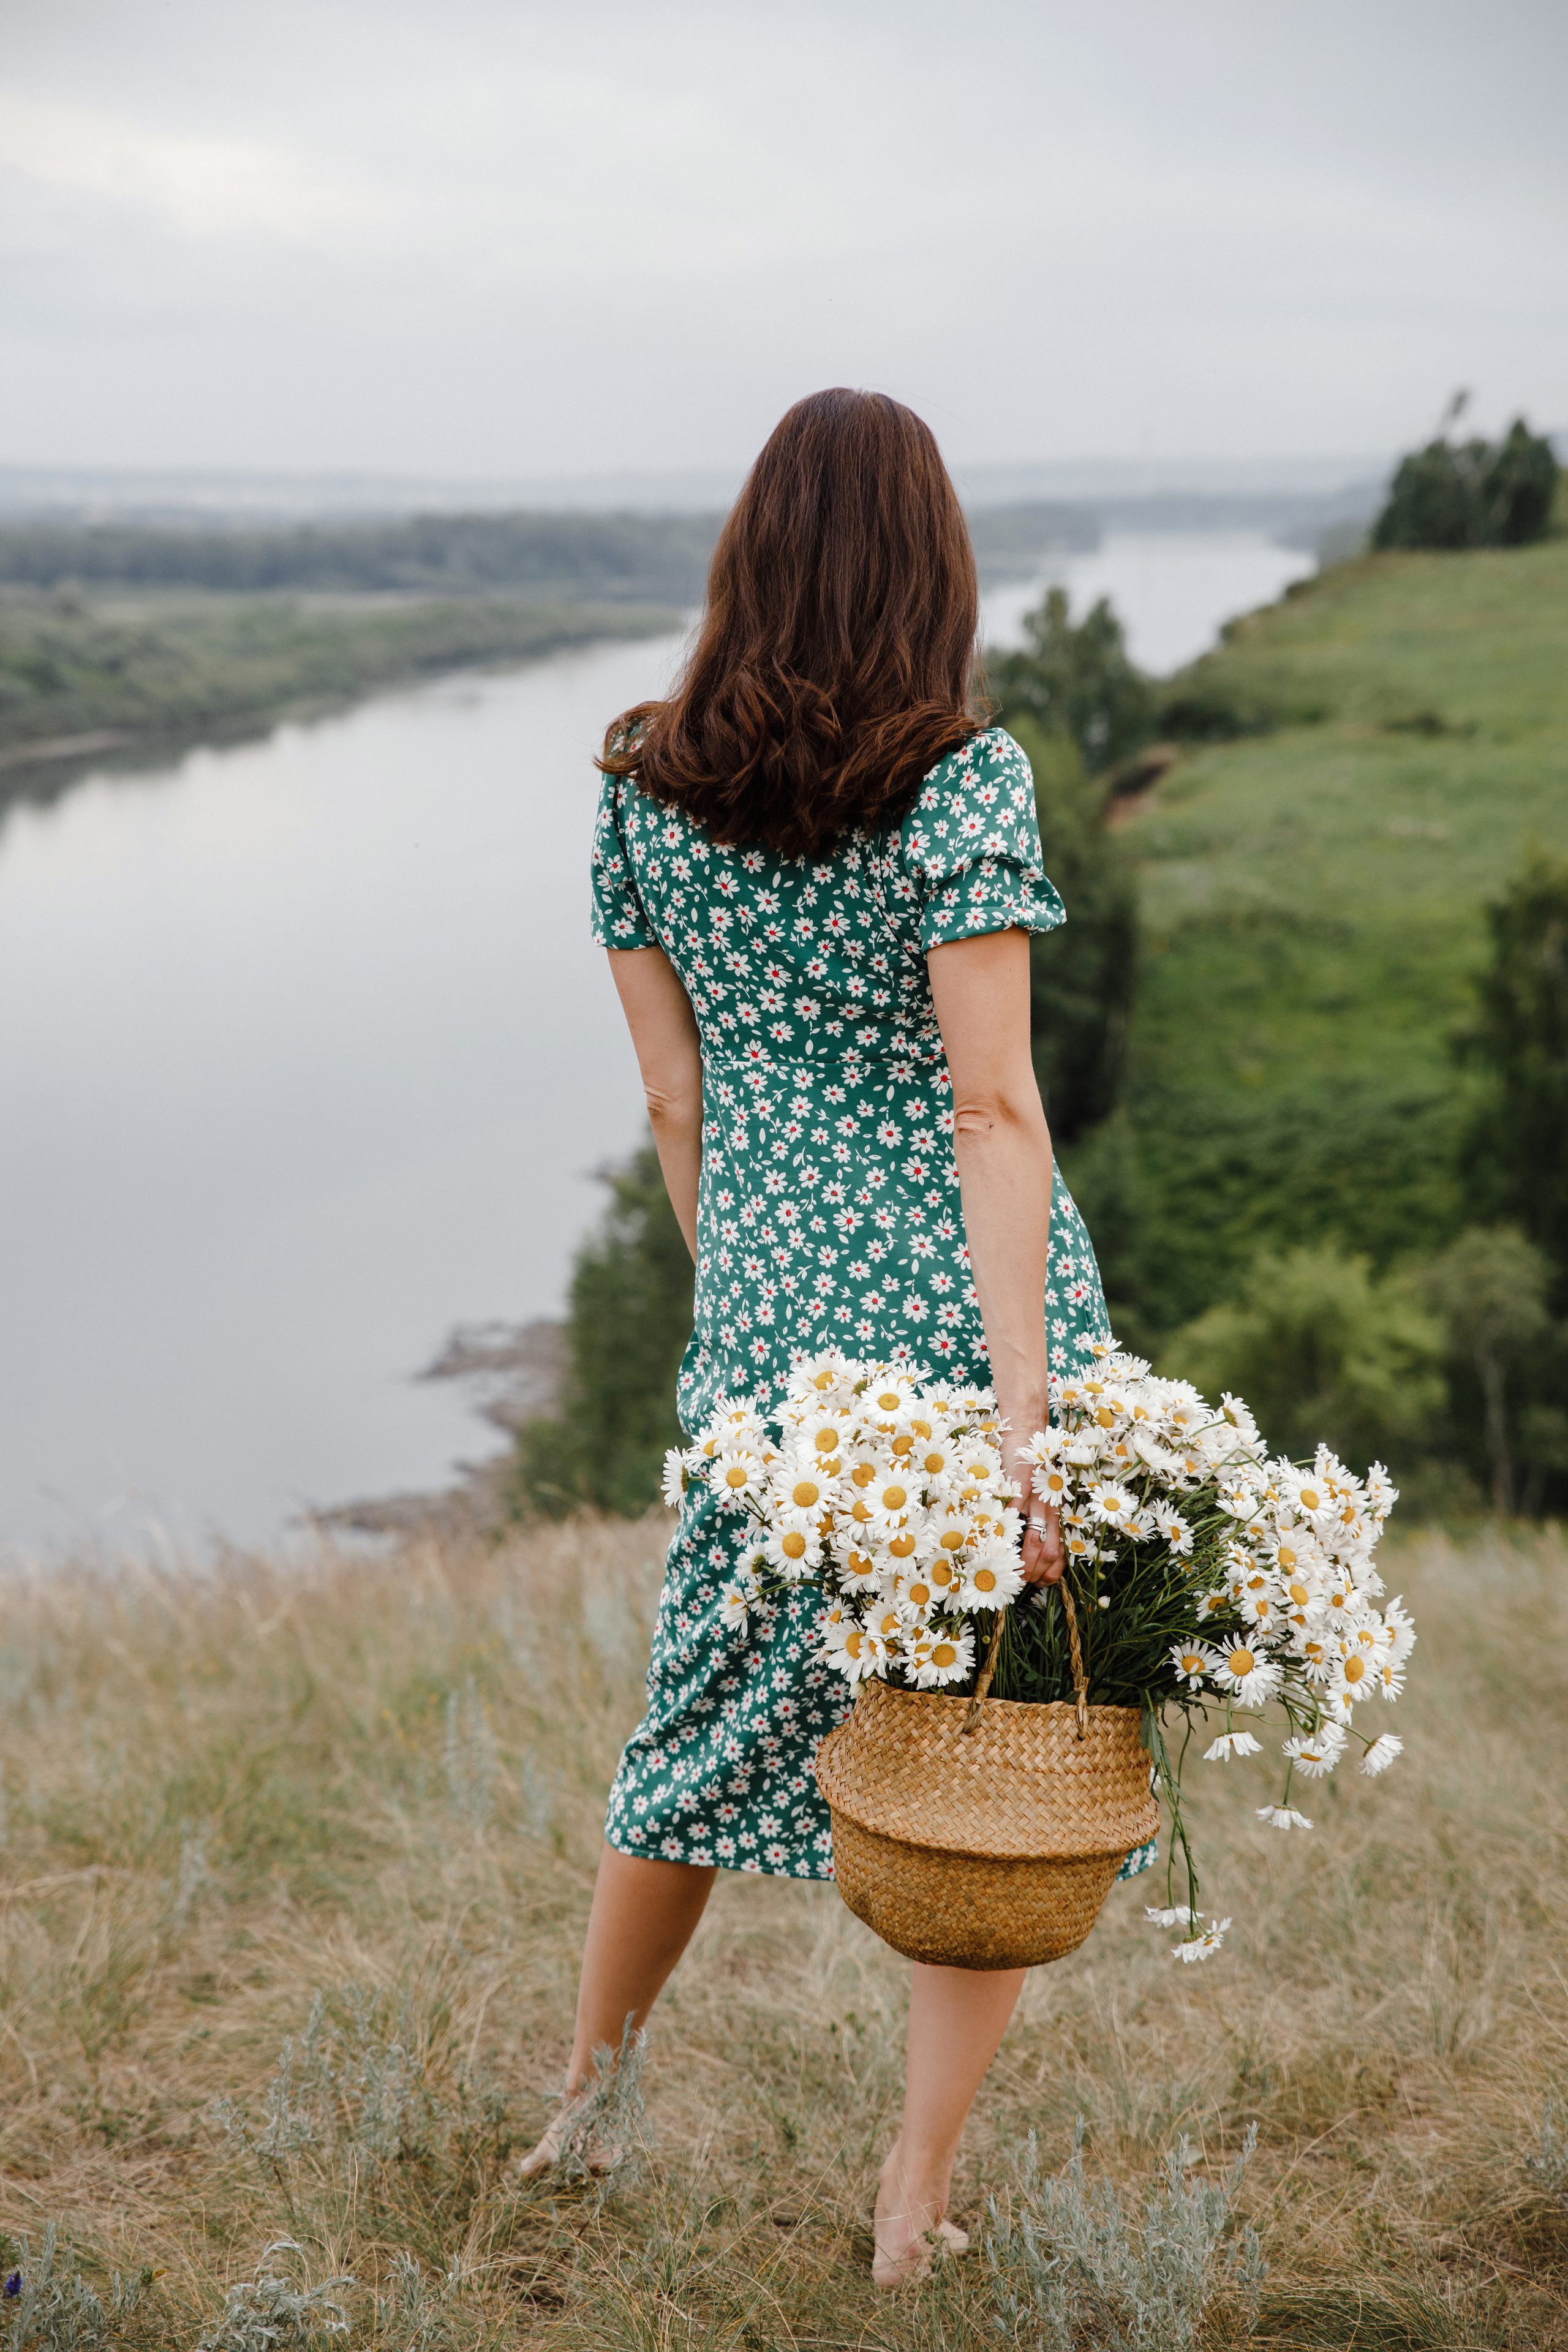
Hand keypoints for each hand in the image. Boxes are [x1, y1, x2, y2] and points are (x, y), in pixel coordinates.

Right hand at [1005, 1428, 1062, 1584]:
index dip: (1051, 1574)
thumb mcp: (1043, 1491)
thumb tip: (1030, 1543)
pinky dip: (1004, 1534)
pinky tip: (995, 1544)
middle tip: (1021, 1582)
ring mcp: (1035, 1499)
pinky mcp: (1018, 1487)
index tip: (1039, 1583)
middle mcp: (1050, 1508)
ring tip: (1009, 1571)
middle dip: (1035, 1574)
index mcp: (1056, 1512)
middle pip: (1049, 1552)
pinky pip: (1013, 1516)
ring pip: (1035, 1540)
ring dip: (1022, 1561)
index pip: (1060, 1552)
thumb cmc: (1033, 1463)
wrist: (1027, 1430)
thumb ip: (1041, 1514)